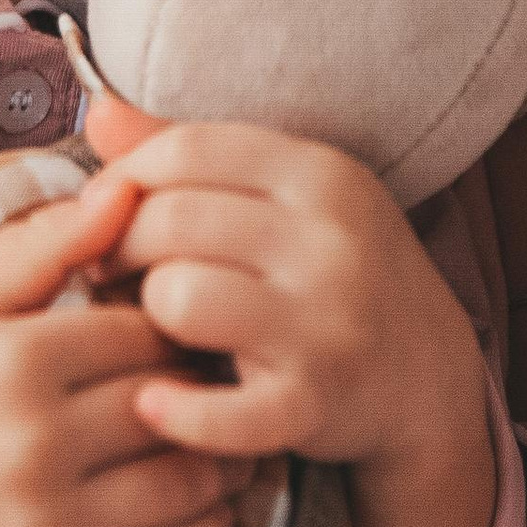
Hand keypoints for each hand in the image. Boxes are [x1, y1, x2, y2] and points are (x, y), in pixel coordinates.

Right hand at [0, 168, 252, 526]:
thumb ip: (45, 242)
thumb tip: (129, 186)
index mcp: (14, 360)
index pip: (148, 329)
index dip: (179, 325)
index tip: (189, 331)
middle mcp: (32, 442)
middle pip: (172, 401)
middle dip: (207, 390)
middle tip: (227, 385)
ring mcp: (44, 523)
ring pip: (184, 480)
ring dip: (224, 460)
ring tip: (229, 442)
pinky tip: (209, 506)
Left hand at [106, 122, 497, 526]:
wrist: (427, 377)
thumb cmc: (331, 271)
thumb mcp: (284, 196)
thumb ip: (189, 151)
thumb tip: (98, 114)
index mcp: (319, 173)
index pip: (185, 150)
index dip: (124, 180)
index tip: (105, 213)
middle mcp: (330, 240)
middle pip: (170, 221)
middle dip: (118, 248)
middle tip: (106, 275)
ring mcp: (327, 323)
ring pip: (178, 298)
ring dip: (145, 317)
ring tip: (148, 325)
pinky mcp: (316, 403)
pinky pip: (217, 410)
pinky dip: (174, 412)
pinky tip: (154, 403)